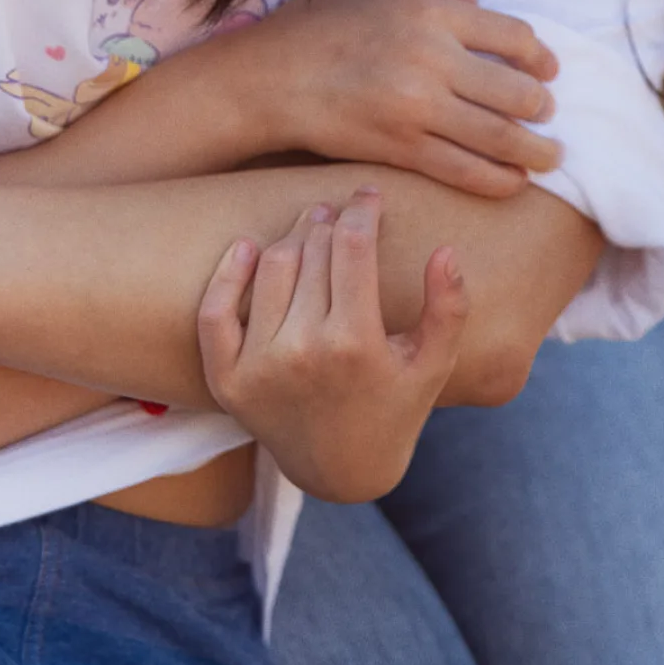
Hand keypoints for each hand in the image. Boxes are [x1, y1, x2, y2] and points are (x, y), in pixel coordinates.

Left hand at [196, 187, 466, 501]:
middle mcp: (302, 353)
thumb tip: (446, 250)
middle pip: (313, 250)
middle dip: (331, 221)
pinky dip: (227, 273)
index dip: (363, 209)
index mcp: (356, 344)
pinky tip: (248, 247)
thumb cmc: (395, 408)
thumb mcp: (433, 364)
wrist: (340, 470)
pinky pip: (215, 311)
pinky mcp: (226, 380)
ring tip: (311, 230)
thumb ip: (448, 308)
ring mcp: (258, 366)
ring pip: (270, 266)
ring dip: (292, 238)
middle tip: (341, 213)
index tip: (369, 193)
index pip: (353, 245)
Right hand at [240, 0, 561, 196]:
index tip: (548, 72)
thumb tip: (476, 0)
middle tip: (548, 117)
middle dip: (543, 110)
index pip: (514, 36)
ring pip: (501, 138)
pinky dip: (500, 181)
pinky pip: (466, 171)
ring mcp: (417, 108)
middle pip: (518, 92)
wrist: (267, 80)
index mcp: (429, 11)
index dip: (541, 58)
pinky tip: (513, 182)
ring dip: (536, 153)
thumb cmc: (318, 26)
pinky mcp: (401, 148)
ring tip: (549, 158)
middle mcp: (431, 58)